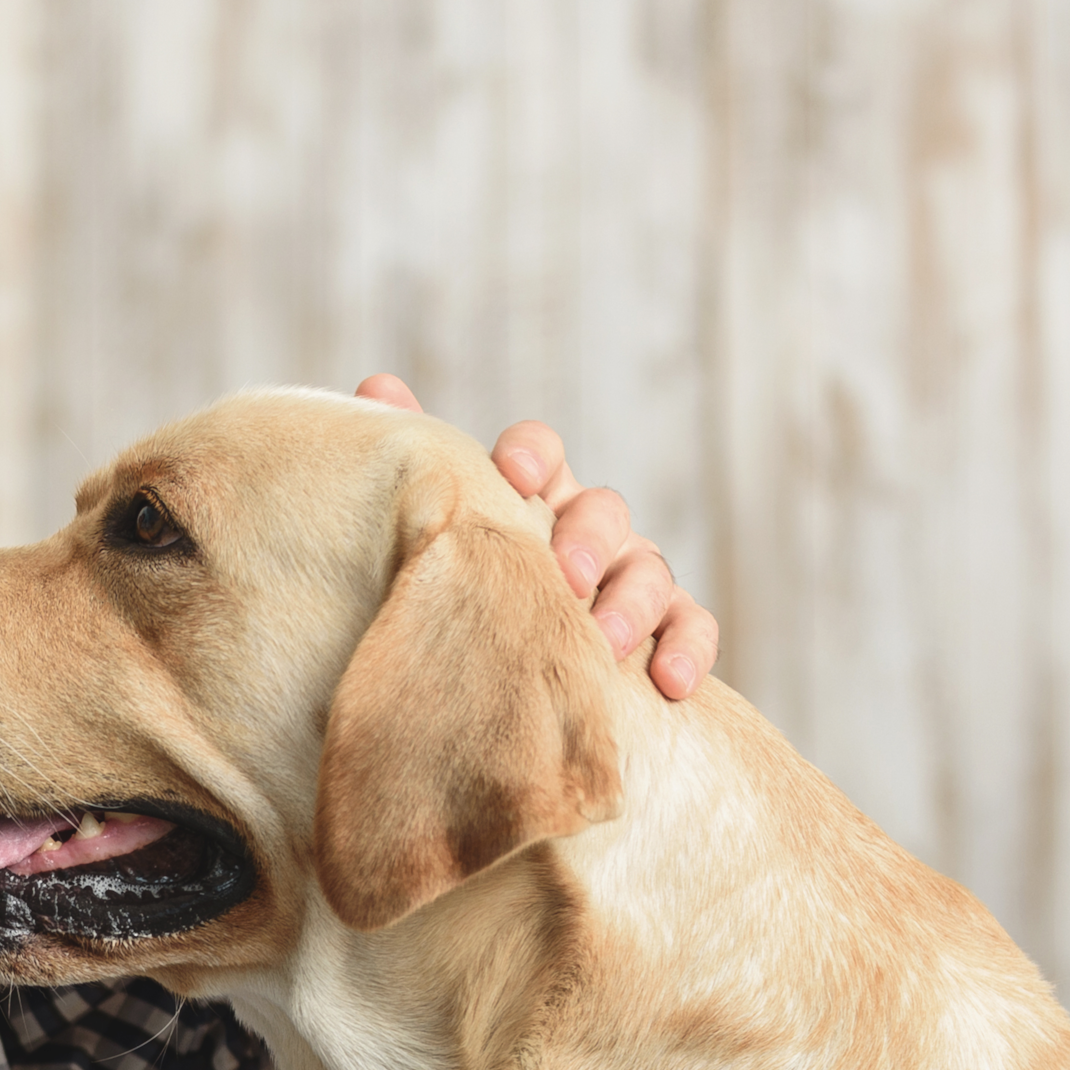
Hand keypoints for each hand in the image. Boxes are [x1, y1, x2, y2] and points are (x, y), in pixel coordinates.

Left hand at [355, 373, 718, 699]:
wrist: (499, 685)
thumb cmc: (464, 594)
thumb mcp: (437, 538)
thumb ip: (414, 471)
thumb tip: (378, 384)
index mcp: (531, 498)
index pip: (540, 453)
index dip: (530, 456)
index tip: (510, 473)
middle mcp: (588, 528)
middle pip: (604, 511)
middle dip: (588, 539)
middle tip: (564, 575)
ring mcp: (632, 577)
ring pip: (651, 570)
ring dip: (632, 602)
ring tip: (603, 643)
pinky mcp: (666, 630)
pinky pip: (691, 627)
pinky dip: (687, 648)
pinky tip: (670, 681)